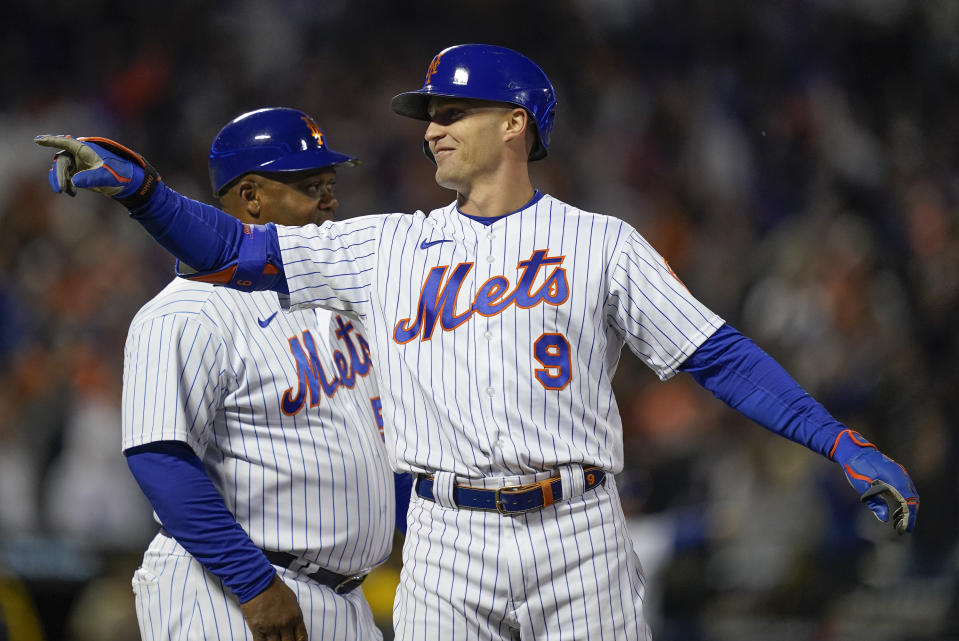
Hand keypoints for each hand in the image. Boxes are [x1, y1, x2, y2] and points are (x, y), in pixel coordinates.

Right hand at [34, 134, 158, 206]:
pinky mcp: (80, 173)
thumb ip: (92, 178)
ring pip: (62, 169)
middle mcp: (80, 154)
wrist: (129, 182)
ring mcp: (79, 163)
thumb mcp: (108, 176)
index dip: (51, 141)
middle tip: (61, 189)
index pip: (66, 143)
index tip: (37, 140)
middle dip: (59, 174)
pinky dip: (66, 184)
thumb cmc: (120, 174)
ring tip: (65, 191)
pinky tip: (72, 193)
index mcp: (86, 149)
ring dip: (61, 180)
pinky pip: (67, 177)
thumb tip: (75, 181)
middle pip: (62, 161)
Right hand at [239, 575, 307, 640]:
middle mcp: (285, 624)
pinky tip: (265, 640)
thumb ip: (294, 615)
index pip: (302, 638)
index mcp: (296, 617)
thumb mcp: (292, 600)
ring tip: (275, 640)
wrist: (258, 582)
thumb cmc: (275, 588)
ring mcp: (271, 628)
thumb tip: (294, 626)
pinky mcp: (258, 629)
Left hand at [831, 429, 918, 533]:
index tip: (906, 528)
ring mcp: (901, 472)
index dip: (908, 516)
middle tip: (906, 528)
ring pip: (911, 493)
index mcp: (894, 478)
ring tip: (904, 521)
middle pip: (913, 498)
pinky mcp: (898, 472)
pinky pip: (907, 488)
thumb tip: (884, 518)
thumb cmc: (857, 468)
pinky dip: (907, 499)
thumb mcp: (862, 487)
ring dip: (910, 507)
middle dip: (911, 514)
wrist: (854, 451)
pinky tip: (902, 507)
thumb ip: (875, 502)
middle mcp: (901, 474)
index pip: (907, 500)